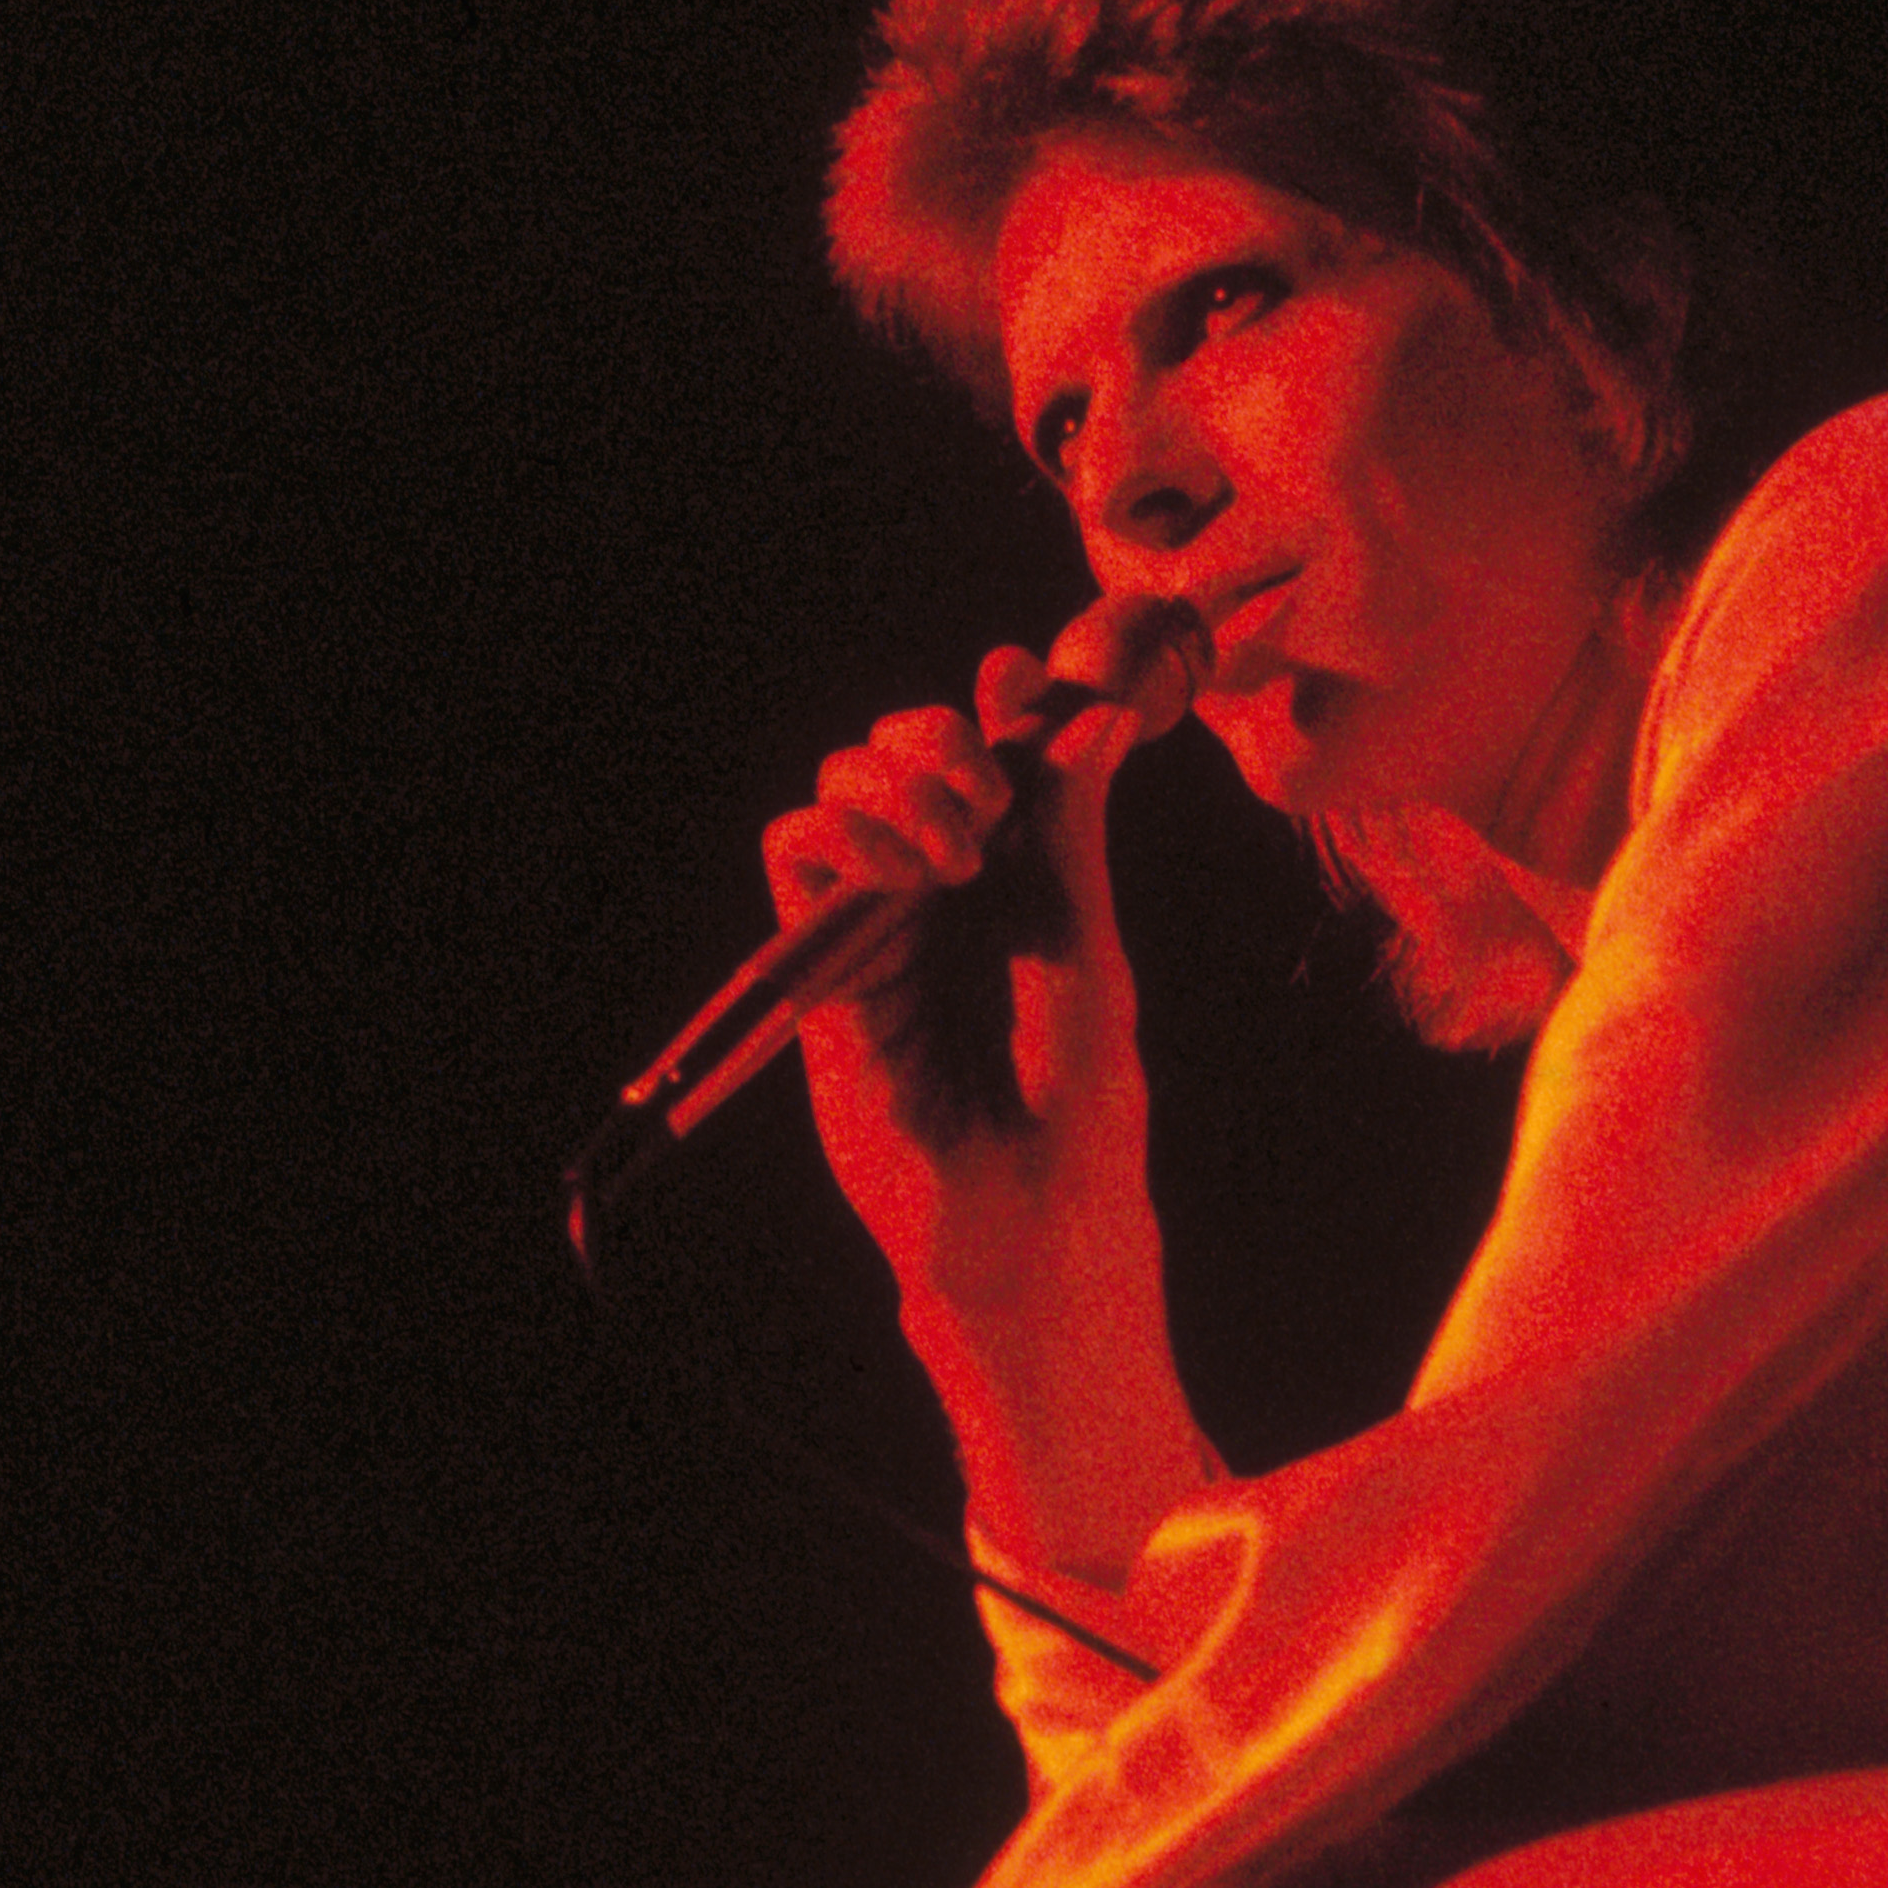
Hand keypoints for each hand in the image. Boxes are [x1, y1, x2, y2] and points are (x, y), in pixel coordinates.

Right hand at [757, 599, 1189, 1317]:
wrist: (1027, 1213)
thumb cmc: (1082, 1104)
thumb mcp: (1088, 949)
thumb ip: (1072, 830)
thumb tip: (1092, 713)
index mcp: (1024, 879)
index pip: (993, 754)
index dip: (999, 700)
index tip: (1017, 674)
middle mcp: (947, 891)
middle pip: (905, 752)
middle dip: (939, 736)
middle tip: (987, 797)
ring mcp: (882, 923)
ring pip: (841, 787)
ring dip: (888, 780)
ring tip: (951, 851)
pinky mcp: (822, 966)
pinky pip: (795, 857)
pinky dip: (835, 829)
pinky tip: (899, 870)